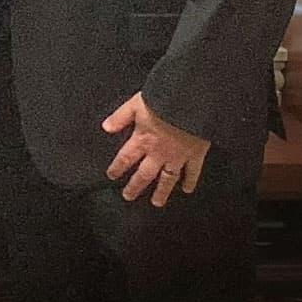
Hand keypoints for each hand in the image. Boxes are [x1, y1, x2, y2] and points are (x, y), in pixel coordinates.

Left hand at [102, 91, 210, 206]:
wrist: (192, 102)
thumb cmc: (164, 100)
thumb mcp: (136, 104)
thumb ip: (121, 117)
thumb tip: (106, 128)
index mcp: (143, 140)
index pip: (126, 158)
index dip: (117, 167)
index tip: (111, 176)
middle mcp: (159, 152)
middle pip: (144, 174)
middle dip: (135, 186)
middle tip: (128, 196)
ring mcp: (178, 156)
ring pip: (168, 179)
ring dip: (161, 191)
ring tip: (156, 202)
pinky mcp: (196, 154)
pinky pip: (193, 172)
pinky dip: (190, 181)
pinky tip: (187, 189)